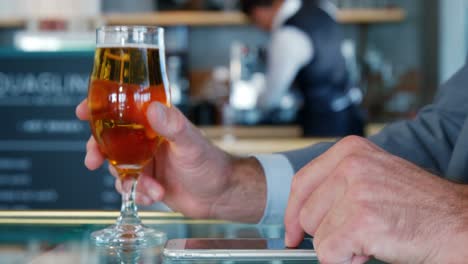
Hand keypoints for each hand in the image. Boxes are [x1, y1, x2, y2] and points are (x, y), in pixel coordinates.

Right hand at [76, 100, 265, 221]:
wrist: (220, 195)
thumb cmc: (211, 164)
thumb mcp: (190, 143)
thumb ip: (172, 127)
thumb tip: (153, 109)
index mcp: (157, 124)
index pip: (125, 110)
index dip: (102, 109)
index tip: (83, 111)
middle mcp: (149, 141)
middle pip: (111, 140)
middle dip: (98, 150)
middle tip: (92, 160)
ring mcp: (148, 162)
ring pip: (118, 167)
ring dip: (125, 179)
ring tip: (148, 186)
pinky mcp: (149, 182)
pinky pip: (130, 187)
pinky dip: (138, 193)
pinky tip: (155, 196)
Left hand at [285, 136, 467, 262]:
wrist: (458, 222)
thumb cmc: (418, 204)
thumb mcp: (373, 177)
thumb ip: (338, 185)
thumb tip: (301, 214)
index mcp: (350, 151)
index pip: (301, 183)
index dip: (292, 212)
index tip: (292, 232)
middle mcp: (350, 165)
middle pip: (306, 212)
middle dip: (325, 233)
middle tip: (356, 235)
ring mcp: (356, 192)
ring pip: (317, 235)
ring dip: (340, 247)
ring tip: (369, 238)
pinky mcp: (361, 220)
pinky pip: (329, 253)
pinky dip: (345, 261)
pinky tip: (370, 250)